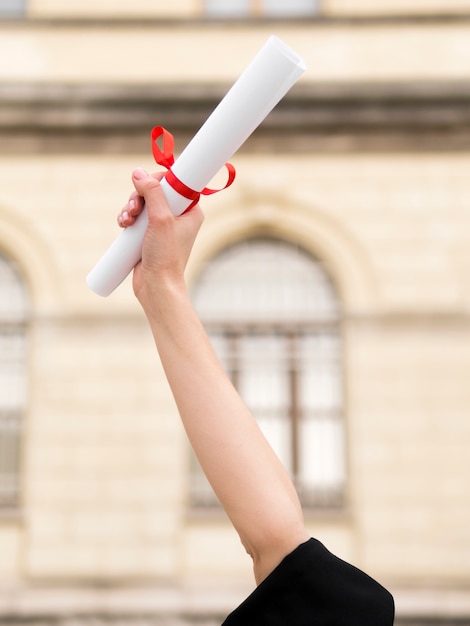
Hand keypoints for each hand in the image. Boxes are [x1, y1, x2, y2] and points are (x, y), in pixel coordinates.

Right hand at [117, 168, 203, 306]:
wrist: (157, 285)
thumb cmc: (166, 256)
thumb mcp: (160, 219)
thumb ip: (152, 193)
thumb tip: (138, 172)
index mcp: (190, 211)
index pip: (175, 183)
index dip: (158, 180)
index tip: (146, 186)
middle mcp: (178, 217)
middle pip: (155, 191)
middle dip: (139, 196)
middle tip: (134, 208)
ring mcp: (162, 226)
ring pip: (142, 204)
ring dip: (130, 207)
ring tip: (126, 220)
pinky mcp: (148, 235)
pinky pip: (136, 218)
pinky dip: (128, 218)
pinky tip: (123, 224)